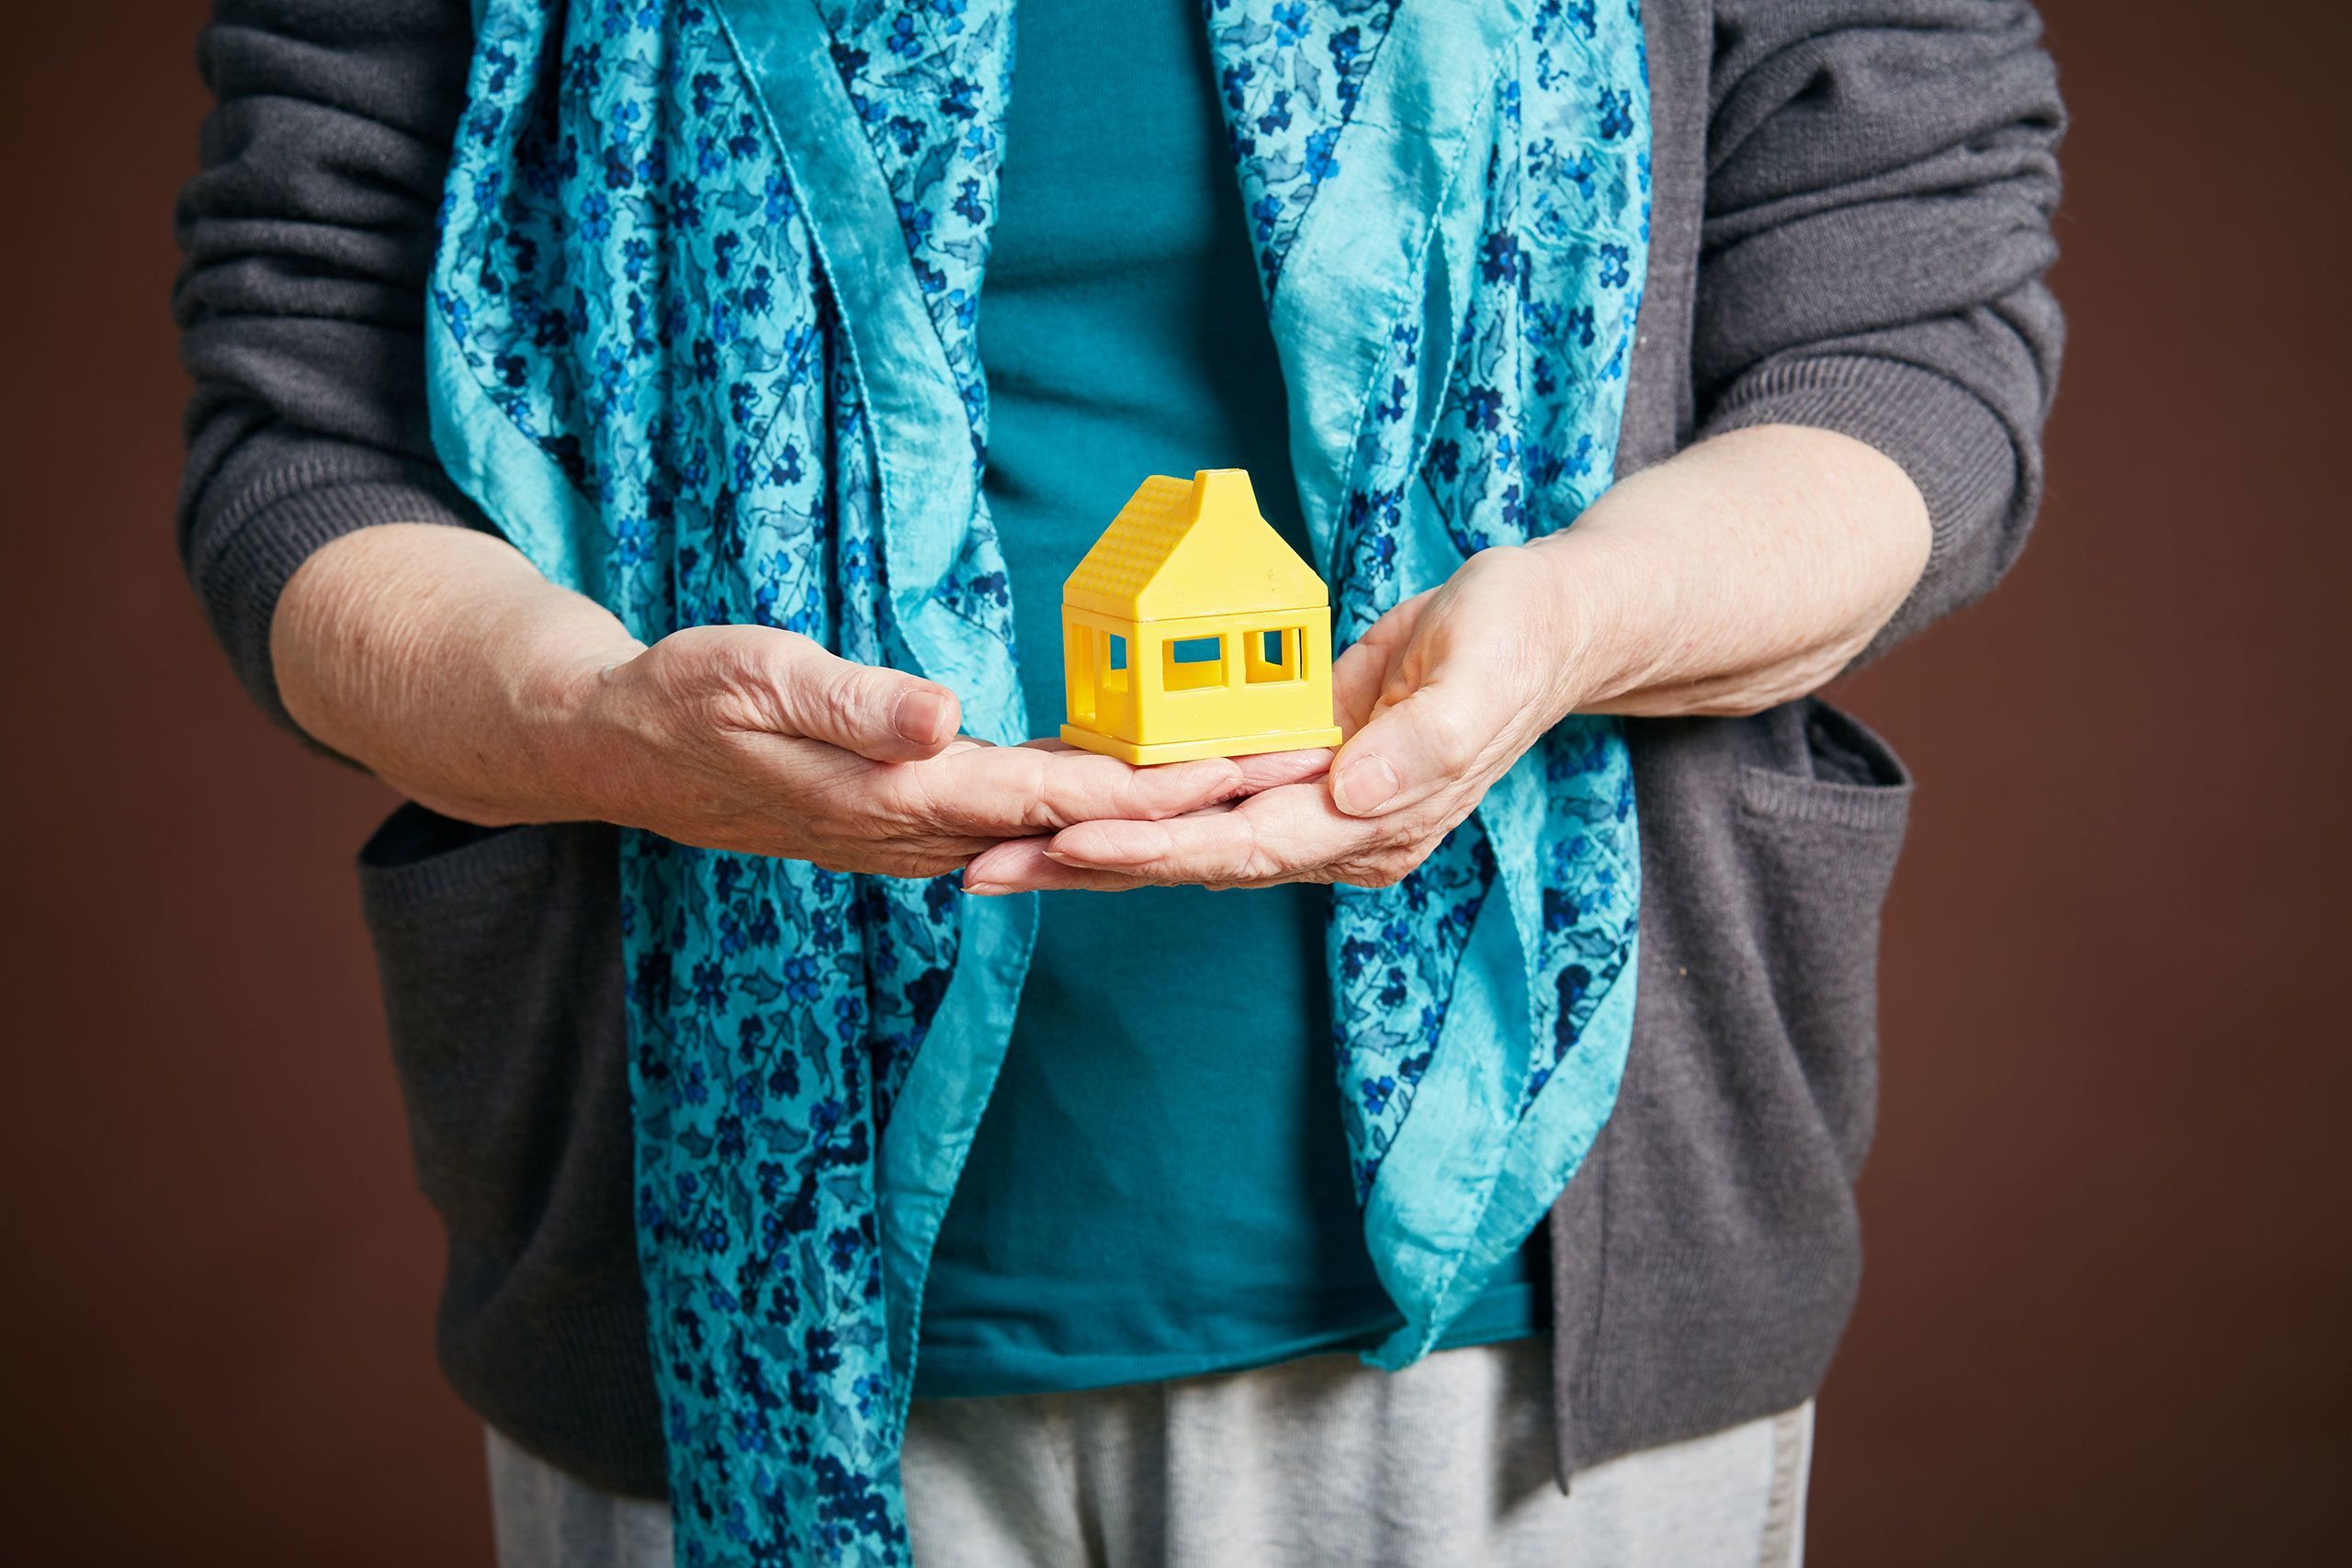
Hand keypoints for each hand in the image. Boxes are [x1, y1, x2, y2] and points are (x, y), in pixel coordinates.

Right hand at [564, 626, 1327, 876]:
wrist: (628, 750)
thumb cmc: (689, 696)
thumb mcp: (758, 677)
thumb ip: (855, 704)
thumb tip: (947, 720)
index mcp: (906, 796)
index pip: (1062, 798)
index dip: (1158, 786)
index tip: (1245, 769)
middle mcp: (928, 831)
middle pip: (1086, 825)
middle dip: (1192, 804)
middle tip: (1297, 769)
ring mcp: (922, 834)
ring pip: (1064, 829)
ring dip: (1155, 809)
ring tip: (1251, 772)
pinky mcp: (915, 819)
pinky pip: (1027, 818)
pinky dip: (1095, 802)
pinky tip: (1142, 779)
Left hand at [962, 544, 1580, 892]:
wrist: (1540, 628)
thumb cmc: (1516, 639)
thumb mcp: (1481, 674)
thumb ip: (1424, 743)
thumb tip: (1349, 794)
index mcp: (1375, 824)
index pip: (1244, 847)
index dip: (1154, 848)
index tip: (1069, 841)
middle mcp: (1333, 836)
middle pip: (1192, 863)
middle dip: (1087, 868)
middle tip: (981, 871)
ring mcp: (1309, 811)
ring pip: (1182, 842)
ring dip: (1087, 853)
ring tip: (988, 856)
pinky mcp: (1290, 774)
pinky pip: (1196, 802)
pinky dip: (1125, 809)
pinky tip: (1056, 806)